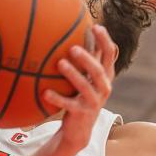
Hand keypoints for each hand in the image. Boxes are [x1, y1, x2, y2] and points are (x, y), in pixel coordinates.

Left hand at [45, 25, 116, 150]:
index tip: (96, 26)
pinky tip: (45, 92)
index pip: (110, 55)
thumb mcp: (86, 78)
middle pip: (98, 71)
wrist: (79, 129)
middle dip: (87, 59)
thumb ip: (86, 61)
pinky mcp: (82, 113)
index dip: (105, 40)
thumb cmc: (80, 97)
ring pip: (85, 87)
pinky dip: (57, 98)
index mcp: (105, 76)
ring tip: (60, 63)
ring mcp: (94, 102)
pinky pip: (68, 104)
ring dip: (73, 74)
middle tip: (72, 48)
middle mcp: (104, 88)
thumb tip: (74, 34)